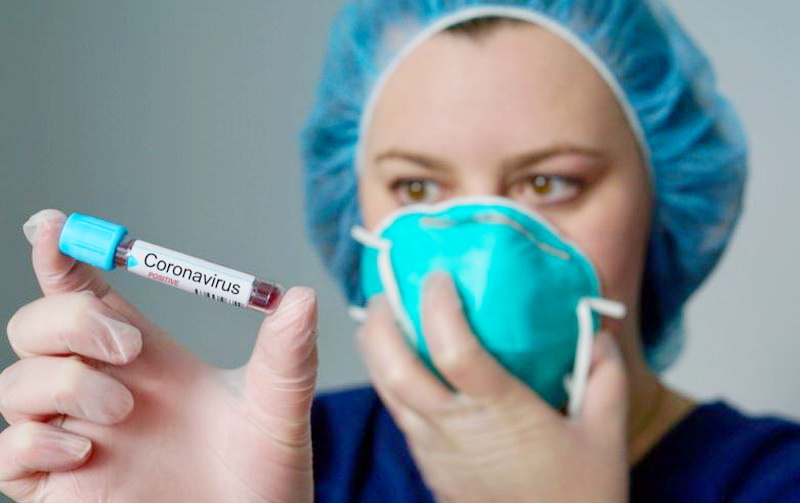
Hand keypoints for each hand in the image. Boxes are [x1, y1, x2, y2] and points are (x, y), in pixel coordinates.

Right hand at [0, 209, 318, 502]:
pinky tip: (83, 454)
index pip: (88, 296)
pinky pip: (6, 457)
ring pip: (15, 386)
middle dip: (67, 321)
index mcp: (147, 360)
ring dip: (61, 385)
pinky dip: (31, 445)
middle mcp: (103, 390)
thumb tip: (303, 298)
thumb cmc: (264, 474)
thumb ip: (287, 356)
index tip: (54, 227)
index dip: (63, 257)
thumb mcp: (278, 410)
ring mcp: (76, 439)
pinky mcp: (59, 490)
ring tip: (123, 410)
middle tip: (127, 345)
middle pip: (37, 329)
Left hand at [358, 272, 627, 502]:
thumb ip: (605, 372)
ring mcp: (434, 449)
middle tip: (388, 290)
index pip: (453, 349)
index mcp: (500, 412)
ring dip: (376, 348)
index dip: (437, 305)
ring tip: (385, 316)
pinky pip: (396, 412)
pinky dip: (389, 378)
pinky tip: (405, 361)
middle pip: (394, 368)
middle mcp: (455, 428)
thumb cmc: (580, 494)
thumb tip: (597, 329)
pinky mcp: (427, 464)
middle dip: (381, 321)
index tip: (438, 276)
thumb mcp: (607, 430)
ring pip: (385, 390)